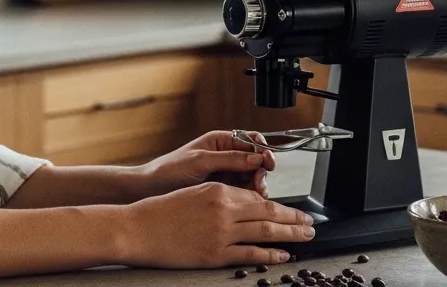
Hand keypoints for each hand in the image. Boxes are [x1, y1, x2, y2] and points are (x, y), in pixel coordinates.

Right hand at [119, 181, 312, 268]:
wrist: (137, 228)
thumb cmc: (160, 210)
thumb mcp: (195, 193)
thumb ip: (221, 198)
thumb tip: (246, 205)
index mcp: (219, 190)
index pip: (258, 197)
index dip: (279, 205)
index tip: (292, 210)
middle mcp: (224, 210)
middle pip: (269, 214)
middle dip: (293, 219)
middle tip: (310, 223)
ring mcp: (221, 233)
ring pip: (265, 232)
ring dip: (290, 235)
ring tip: (304, 236)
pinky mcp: (214, 254)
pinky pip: (250, 254)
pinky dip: (270, 255)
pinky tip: (283, 255)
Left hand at [137, 130, 275, 198]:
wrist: (149, 192)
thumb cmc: (168, 171)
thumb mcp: (200, 161)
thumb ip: (229, 159)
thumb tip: (256, 158)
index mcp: (219, 142)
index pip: (250, 140)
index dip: (263, 150)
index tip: (268, 162)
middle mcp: (224, 157)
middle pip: (255, 161)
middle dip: (260, 172)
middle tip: (259, 184)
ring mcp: (224, 175)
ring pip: (251, 178)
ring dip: (256, 186)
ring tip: (254, 195)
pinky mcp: (221, 192)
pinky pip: (241, 193)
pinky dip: (247, 198)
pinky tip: (247, 203)